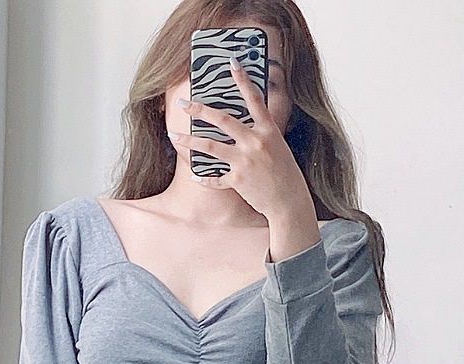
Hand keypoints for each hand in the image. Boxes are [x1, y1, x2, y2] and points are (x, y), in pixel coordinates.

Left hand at [169, 55, 313, 221]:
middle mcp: (255, 142)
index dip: (243, 79)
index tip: (231, 62)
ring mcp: (245, 161)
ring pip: (210, 146)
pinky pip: (215, 178)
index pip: (254, 99)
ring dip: (189, 141)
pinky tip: (194, 176)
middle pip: (223, 120)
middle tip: (184, 104)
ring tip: (174, 136)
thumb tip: (240, 123)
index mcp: (269, 130)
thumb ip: (261, 133)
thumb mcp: (278, 146)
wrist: (289, 202)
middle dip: (200, 110)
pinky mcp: (238, 180)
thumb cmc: (285, 174)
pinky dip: (203, 179)